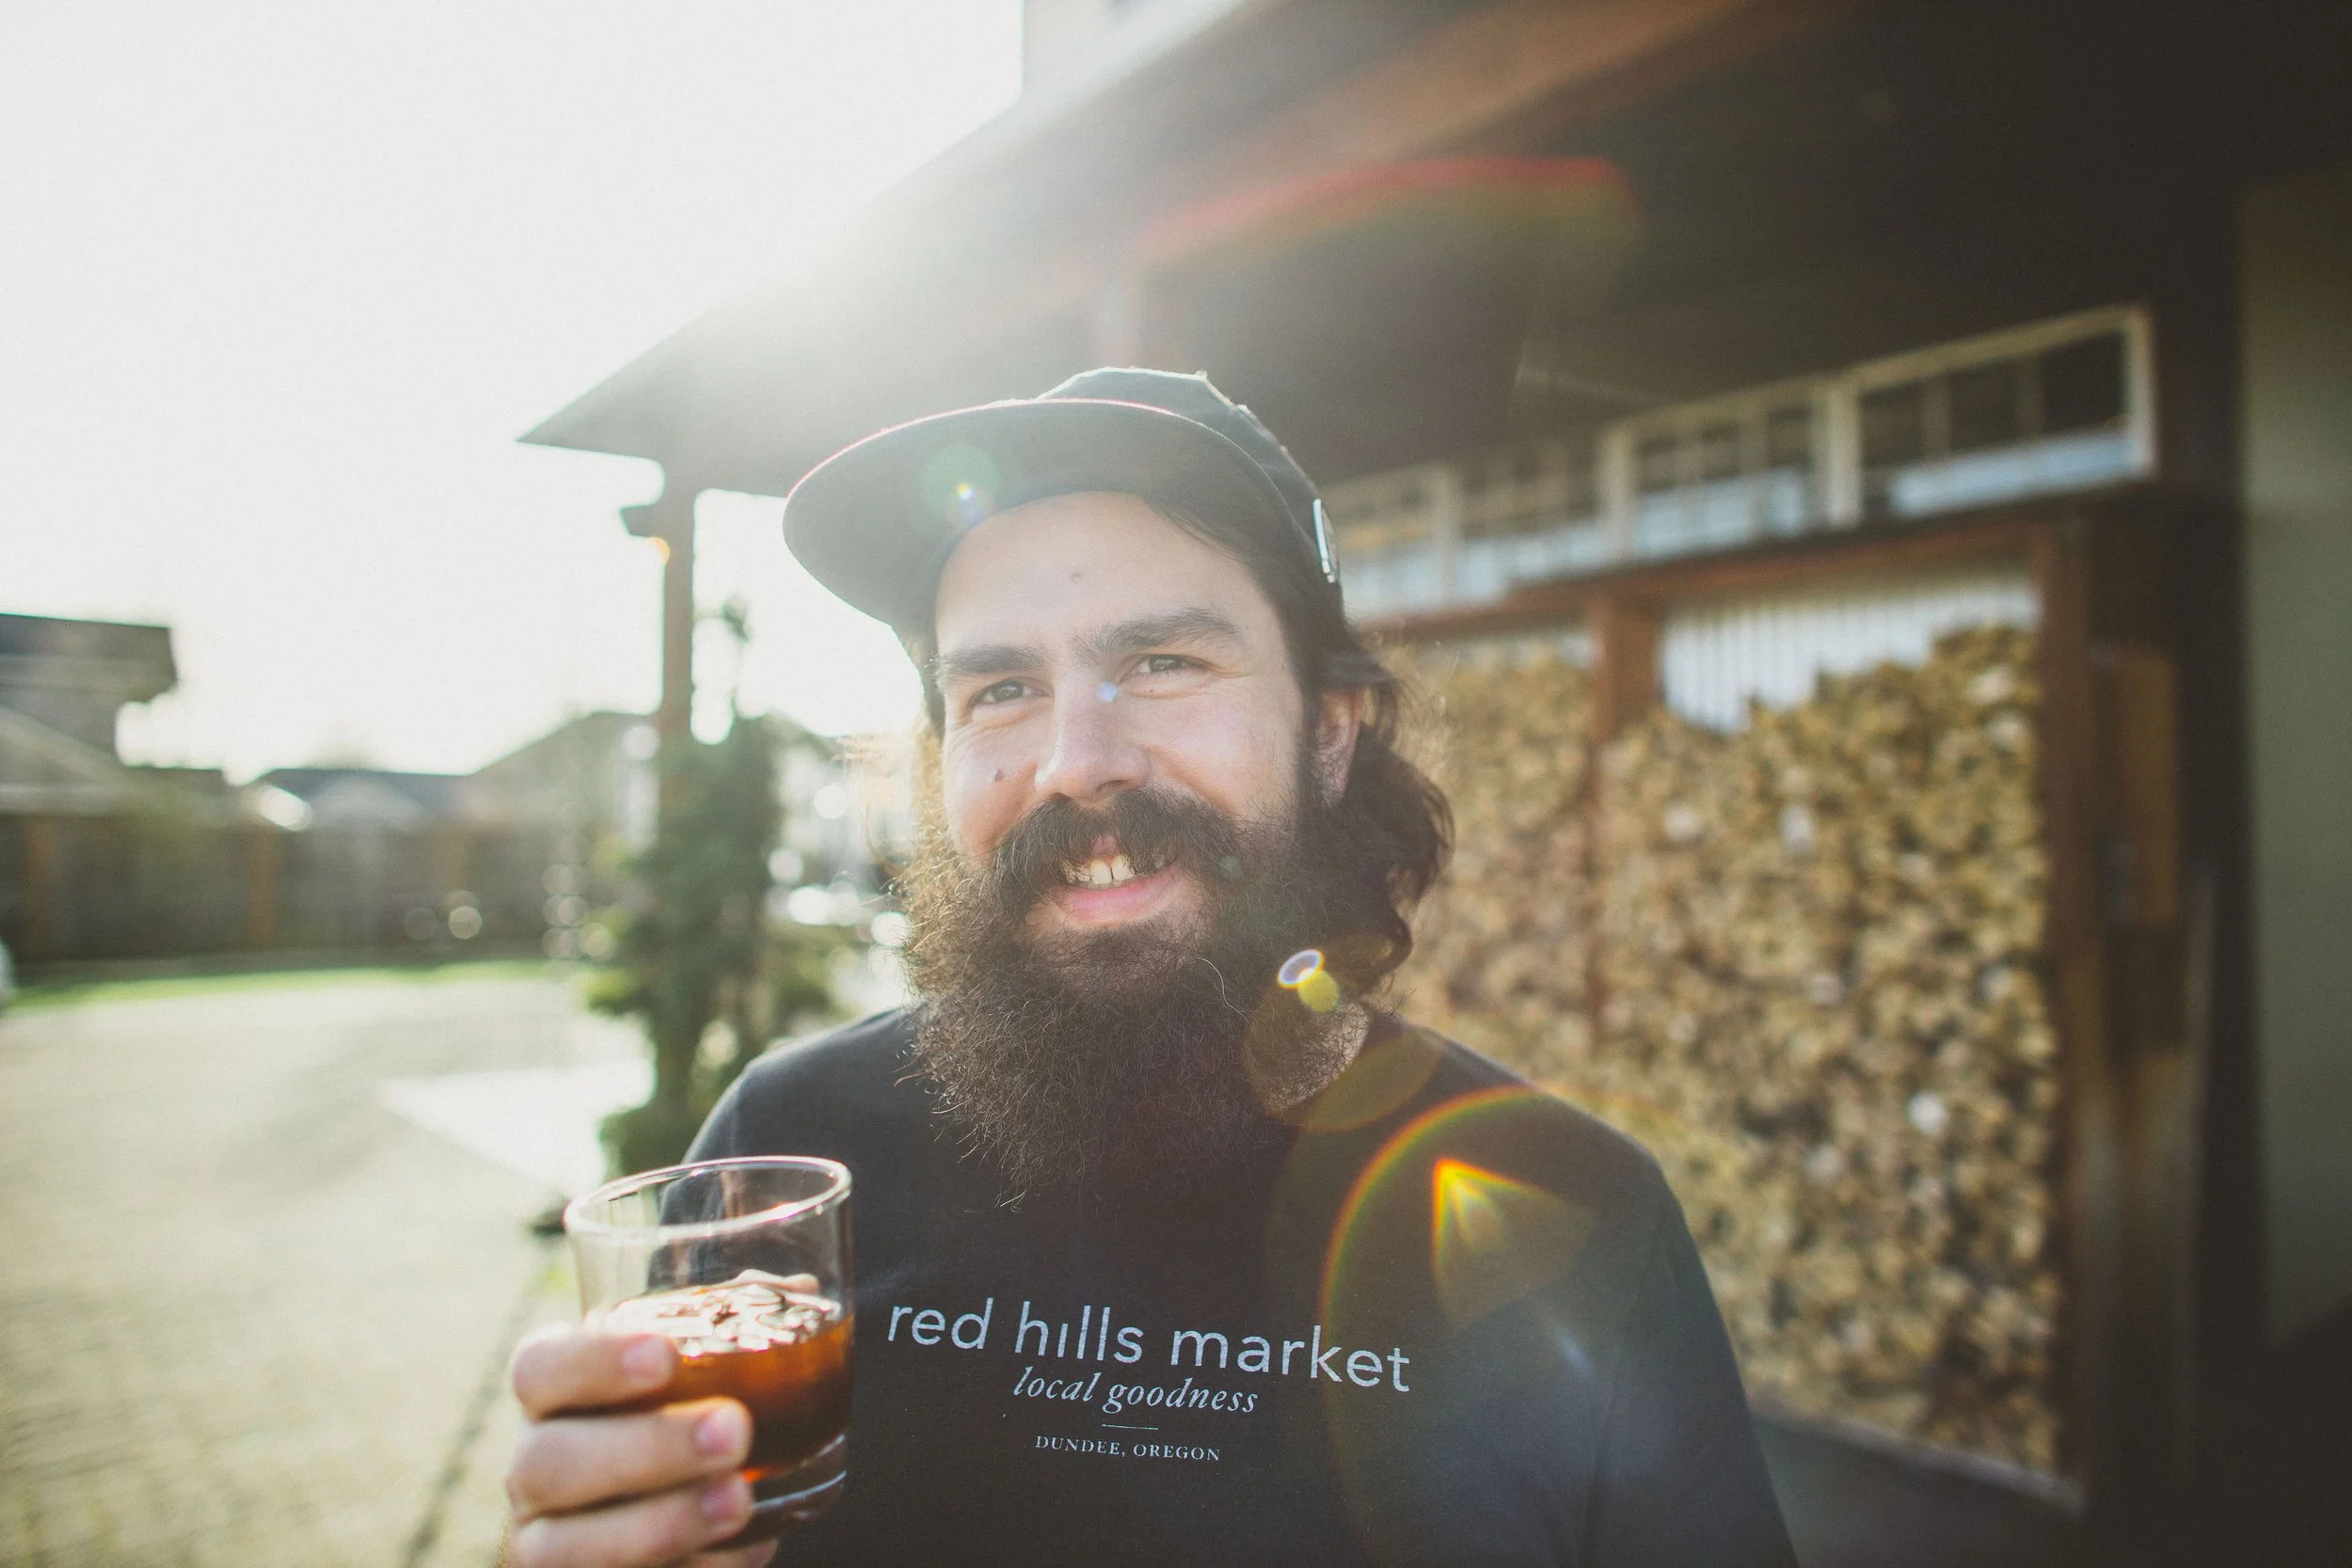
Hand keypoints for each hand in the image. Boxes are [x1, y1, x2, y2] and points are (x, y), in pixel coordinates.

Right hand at [506, 1325, 777, 1567]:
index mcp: (553, 1395)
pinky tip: (750, 1546)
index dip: (592, 1362)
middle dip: (646, 1449)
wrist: (669, 1509)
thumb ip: (734, 1326)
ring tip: (740, 1499)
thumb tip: (797, 1292)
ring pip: (567, 1545)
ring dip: (660, 1523)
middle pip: (551, 1461)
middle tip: (733, 1431)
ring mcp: (546, 1541)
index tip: (665, 1355)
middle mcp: (534, 1468)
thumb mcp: (694, 1369)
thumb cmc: (678, 1416)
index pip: (539, 1369)